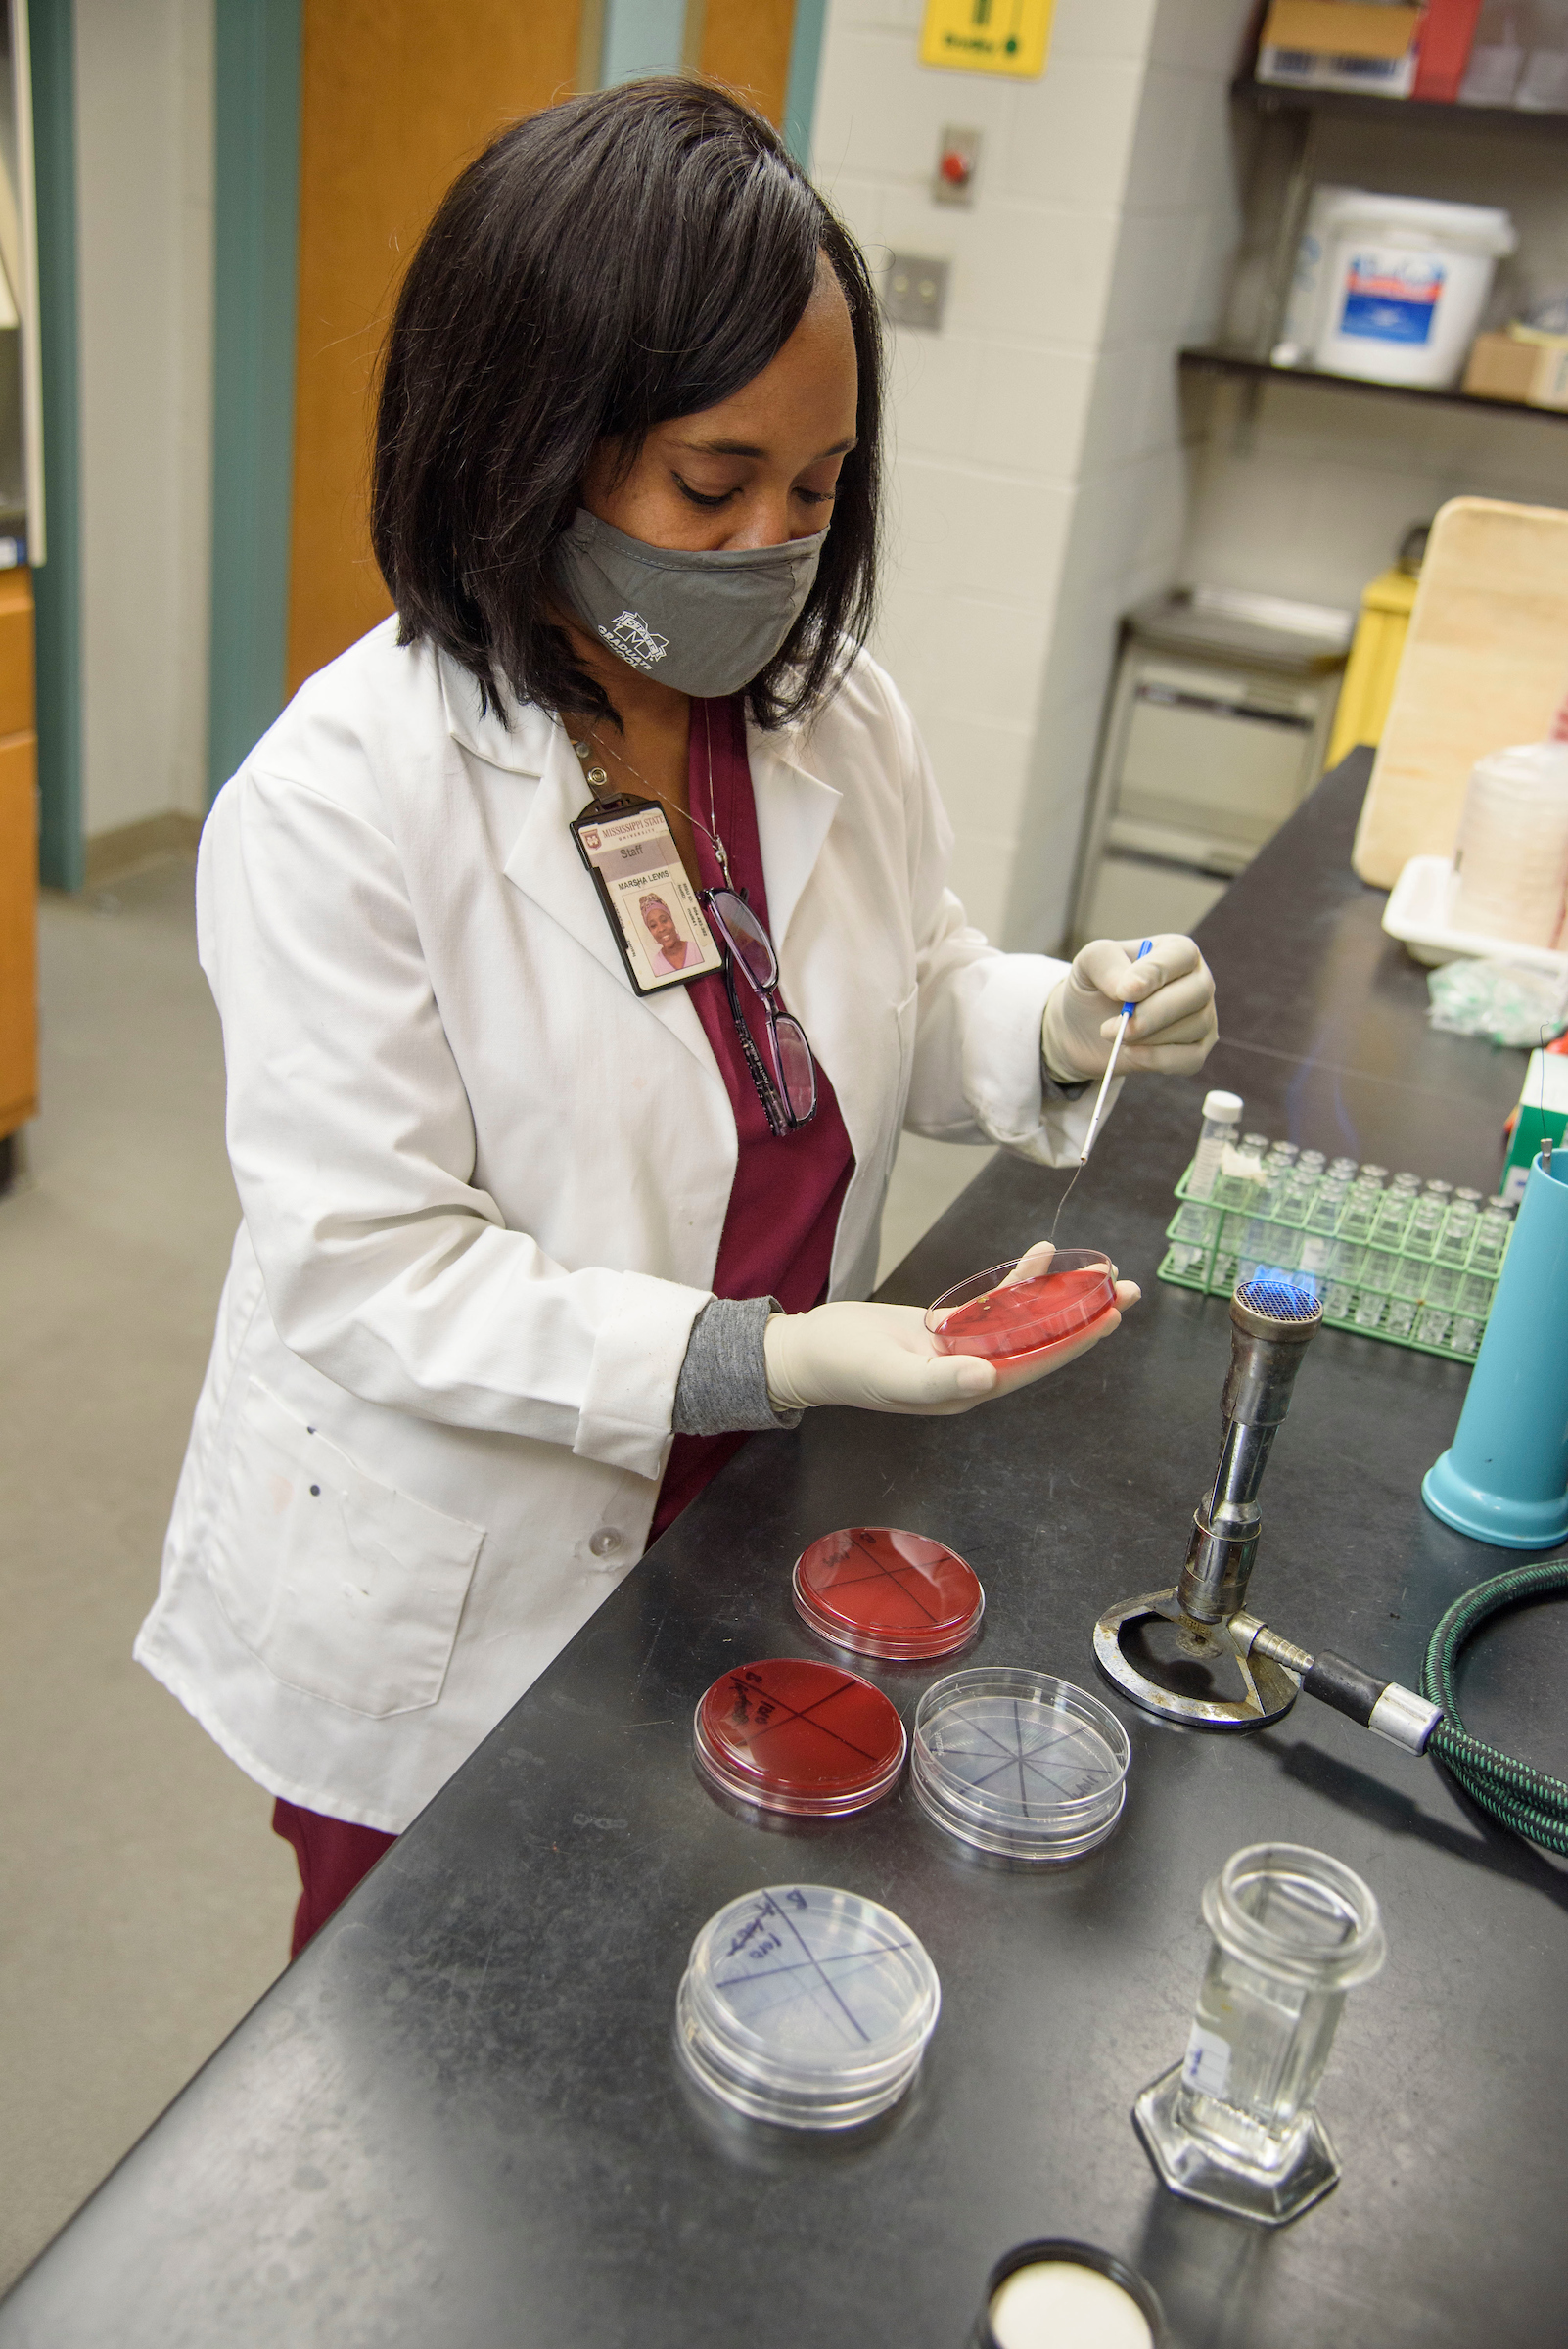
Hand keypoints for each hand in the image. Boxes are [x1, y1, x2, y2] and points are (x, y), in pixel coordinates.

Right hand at [763, 1257, 1138, 1416]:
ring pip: (1025, 1322)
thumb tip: (988, 1377)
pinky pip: (996, 1305)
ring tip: (1101, 1272)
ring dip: (1060, 1297)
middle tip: (1126, 1289)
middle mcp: (973, 1373)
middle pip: (1041, 1343)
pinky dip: (1020, 1281)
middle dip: (1084, 1316)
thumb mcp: (887, 1373)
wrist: (806, 1352)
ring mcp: (962, 1350)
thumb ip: (936, 1381)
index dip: (1073, 1341)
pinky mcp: (948, 1328)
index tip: (1108, 1318)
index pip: (1033, 1364)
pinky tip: (1042, 1254)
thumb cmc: (841, 1365)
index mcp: (966, 1390)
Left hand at [1042, 934, 1217, 1079]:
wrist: (1086, 1025)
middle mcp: (1198, 980)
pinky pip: (1190, 1059)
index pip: (1180, 956)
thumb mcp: (1089, 962)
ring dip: (1148, 1038)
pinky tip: (1130, 1054)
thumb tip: (1130, 987)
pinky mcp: (1197, 1050)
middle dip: (1152, 1015)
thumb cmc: (1096, 985)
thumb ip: (1106, 962)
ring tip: (1114, 1035)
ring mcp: (1203, 1016)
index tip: (1124, 992)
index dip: (1154, 974)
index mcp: (1176, 950)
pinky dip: (1159, 1060)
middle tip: (1111, 1027)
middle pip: (1196, 994)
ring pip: (1193, 1027)